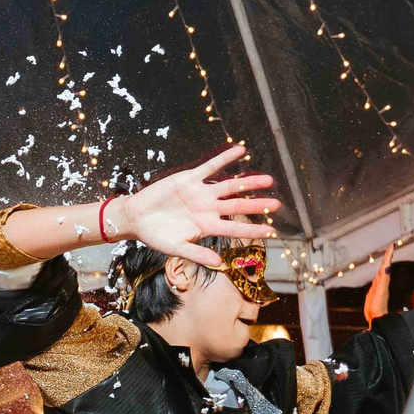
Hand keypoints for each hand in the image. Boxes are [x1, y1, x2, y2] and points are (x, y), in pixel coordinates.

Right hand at [103, 144, 279, 267]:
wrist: (136, 218)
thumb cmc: (156, 236)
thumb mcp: (175, 248)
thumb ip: (197, 254)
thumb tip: (219, 262)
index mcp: (207, 227)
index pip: (235, 228)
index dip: (253, 230)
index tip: (271, 233)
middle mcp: (208, 209)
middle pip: (238, 205)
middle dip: (257, 205)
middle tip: (277, 204)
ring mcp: (201, 193)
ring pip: (230, 186)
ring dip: (249, 182)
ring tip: (268, 179)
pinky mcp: (190, 179)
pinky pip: (211, 167)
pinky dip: (225, 159)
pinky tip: (240, 150)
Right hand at [361, 245, 395, 322]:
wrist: (376, 318)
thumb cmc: (378, 307)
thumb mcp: (381, 292)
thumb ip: (383, 280)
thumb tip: (386, 268)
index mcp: (384, 280)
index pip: (386, 265)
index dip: (389, 255)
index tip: (392, 245)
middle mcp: (382, 282)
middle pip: (384, 266)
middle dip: (387, 256)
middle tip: (390, 247)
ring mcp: (378, 287)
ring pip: (381, 272)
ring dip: (384, 263)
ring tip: (387, 256)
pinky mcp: (374, 292)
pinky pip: (377, 280)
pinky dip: (378, 274)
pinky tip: (379, 273)